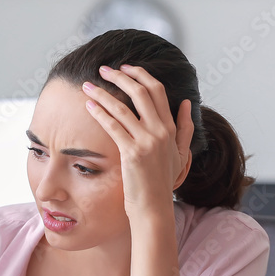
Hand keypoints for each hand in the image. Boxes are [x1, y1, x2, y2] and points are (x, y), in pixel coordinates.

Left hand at [83, 64, 194, 212]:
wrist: (153, 207)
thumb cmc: (162, 183)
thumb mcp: (181, 154)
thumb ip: (185, 128)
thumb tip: (186, 103)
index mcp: (171, 128)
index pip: (157, 91)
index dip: (140, 75)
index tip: (125, 68)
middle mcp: (161, 131)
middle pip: (141, 92)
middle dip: (120, 76)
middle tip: (103, 69)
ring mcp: (147, 141)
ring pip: (122, 107)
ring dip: (102, 92)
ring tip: (88, 85)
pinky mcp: (132, 152)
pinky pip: (112, 125)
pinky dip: (99, 113)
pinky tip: (88, 105)